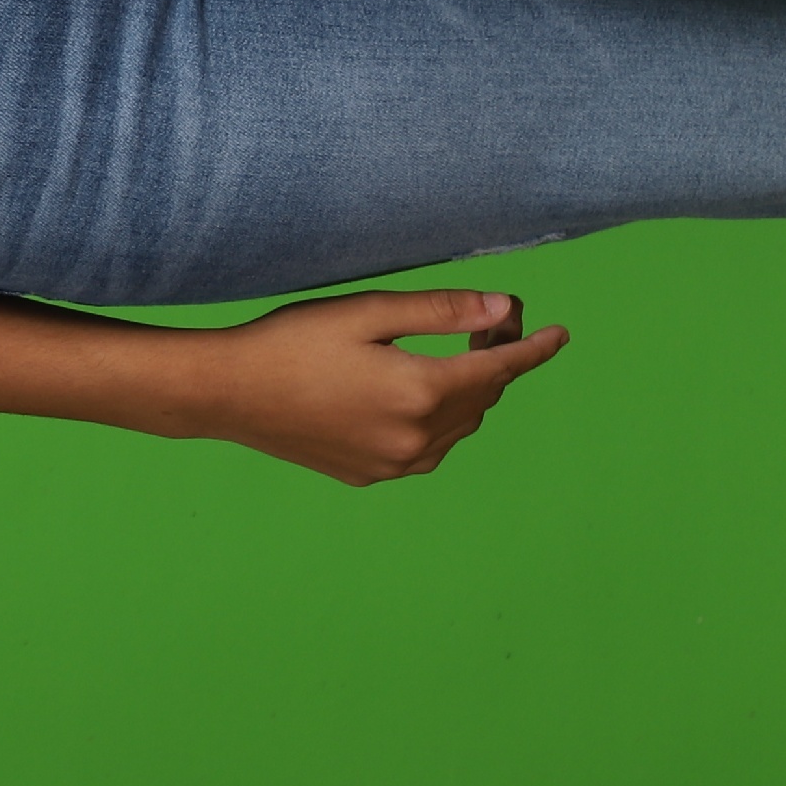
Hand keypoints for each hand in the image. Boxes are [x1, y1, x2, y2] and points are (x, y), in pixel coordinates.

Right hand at [193, 289, 570, 485]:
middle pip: (482, 398)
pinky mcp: (370, 473)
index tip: (558, 333)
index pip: (500, 368)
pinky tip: (413, 398)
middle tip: (485, 325)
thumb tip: (503, 311)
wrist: (227, 393)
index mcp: (421, 391)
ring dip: (467, 394)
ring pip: (458, 428)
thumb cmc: (291, 342)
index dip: (533, 348)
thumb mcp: (366, 312)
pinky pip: (427, 450)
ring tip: (450, 358)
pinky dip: (437, 423)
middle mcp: (417, 437)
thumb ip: (440, 311)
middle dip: (494, 361)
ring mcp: (394, 463)